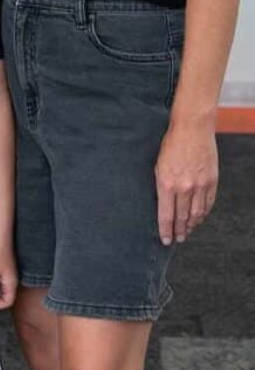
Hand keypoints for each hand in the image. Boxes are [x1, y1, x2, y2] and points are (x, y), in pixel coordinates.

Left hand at [155, 109, 218, 244]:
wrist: (192, 129)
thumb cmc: (172, 144)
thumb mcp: (158, 165)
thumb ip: (161, 185)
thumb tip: (162, 203)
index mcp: (167, 184)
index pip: (166, 216)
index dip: (166, 231)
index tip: (166, 240)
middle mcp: (184, 187)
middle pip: (182, 217)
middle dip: (179, 231)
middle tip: (178, 239)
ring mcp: (200, 185)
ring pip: (196, 214)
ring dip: (192, 225)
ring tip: (187, 232)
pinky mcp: (211, 181)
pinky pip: (208, 203)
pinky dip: (203, 214)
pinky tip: (199, 218)